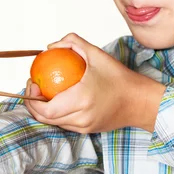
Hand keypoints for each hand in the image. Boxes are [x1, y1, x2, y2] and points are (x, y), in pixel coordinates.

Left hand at [24, 33, 164, 133]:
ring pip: (54, 122)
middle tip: (35, 86)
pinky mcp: (88, 131)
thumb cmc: (120, 78)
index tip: (33, 82)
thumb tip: (52, 46)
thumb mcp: (97, 54)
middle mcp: (81, 118)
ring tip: (44, 92)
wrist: (141, 102)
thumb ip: (74, 43)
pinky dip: (58, 113)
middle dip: (33, 104)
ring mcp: (84, 127)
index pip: (45, 109)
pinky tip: (58, 98)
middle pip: (46, 118)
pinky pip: (66, 123)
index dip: (32, 99)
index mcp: (81, 100)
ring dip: (44, 110)